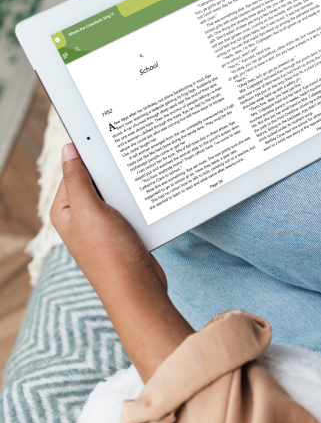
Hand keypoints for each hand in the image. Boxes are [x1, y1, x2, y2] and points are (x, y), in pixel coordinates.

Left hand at [50, 144, 192, 380]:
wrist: (137, 290)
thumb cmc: (110, 255)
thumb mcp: (90, 211)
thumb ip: (77, 179)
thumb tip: (69, 149)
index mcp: (65, 210)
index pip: (74, 168)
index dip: (89, 151)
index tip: (106, 132)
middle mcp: (82, 216)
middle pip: (97, 178)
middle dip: (112, 166)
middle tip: (130, 148)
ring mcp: (103, 224)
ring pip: (117, 191)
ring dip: (129, 183)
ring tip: (143, 169)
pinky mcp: (124, 231)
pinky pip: (131, 205)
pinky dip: (140, 197)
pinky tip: (151, 192)